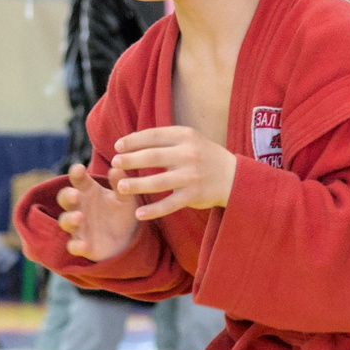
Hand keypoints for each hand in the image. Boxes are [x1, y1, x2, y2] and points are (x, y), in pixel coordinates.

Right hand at [55, 168, 139, 262]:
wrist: (129, 240)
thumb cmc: (123, 213)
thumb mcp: (126, 198)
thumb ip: (120, 184)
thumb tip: (117, 168)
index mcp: (89, 191)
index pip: (78, 180)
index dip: (76, 173)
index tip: (79, 169)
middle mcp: (79, 207)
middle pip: (65, 198)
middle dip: (68, 196)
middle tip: (76, 194)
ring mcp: (78, 227)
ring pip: (65, 221)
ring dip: (69, 219)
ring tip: (79, 217)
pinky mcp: (82, 245)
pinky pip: (73, 246)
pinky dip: (76, 246)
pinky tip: (83, 245)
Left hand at [107, 126, 236, 221]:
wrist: (234, 177)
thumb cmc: (203, 156)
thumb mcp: (189, 140)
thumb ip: (164, 140)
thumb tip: (130, 140)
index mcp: (186, 136)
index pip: (154, 136)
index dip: (133, 141)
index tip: (117, 146)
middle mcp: (189, 154)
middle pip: (153, 157)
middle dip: (130, 160)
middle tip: (115, 163)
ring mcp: (192, 176)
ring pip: (158, 182)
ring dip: (136, 185)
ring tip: (120, 187)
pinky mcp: (194, 195)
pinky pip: (169, 204)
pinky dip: (153, 210)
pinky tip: (139, 214)